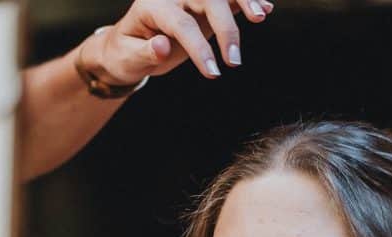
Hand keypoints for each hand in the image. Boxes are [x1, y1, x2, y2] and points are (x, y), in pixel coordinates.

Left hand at [80, 0, 274, 85]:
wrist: (127, 44)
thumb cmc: (125, 53)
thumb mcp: (128, 57)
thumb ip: (145, 52)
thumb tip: (163, 45)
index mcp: (152, 6)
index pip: (181, 24)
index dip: (199, 48)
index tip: (214, 74)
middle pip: (206, 0)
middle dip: (226, 29)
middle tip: (234, 62)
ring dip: (243, 1)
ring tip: (261, 15)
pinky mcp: (204, 5)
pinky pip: (227, 0)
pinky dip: (247, 1)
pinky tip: (265, 7)